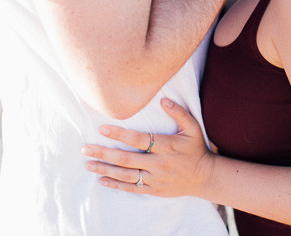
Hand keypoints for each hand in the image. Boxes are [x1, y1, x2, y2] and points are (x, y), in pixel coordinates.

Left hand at [82, 99, 213, 197]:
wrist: (205, 177)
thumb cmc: (196, 149)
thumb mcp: (192, 127)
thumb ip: (178, 112)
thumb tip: (163, 100)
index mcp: (166, 146)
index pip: (139, 139)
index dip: (119, 134)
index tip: (102, 128)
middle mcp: (159, 163)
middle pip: (126, 159)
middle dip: (104, 153)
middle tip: (85, 149)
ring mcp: (155, 178)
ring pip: (126, 175)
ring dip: (105, 169)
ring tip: (88, 164)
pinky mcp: (154, 189)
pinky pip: (132, 188)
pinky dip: (116, 185)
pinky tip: (102, 180)